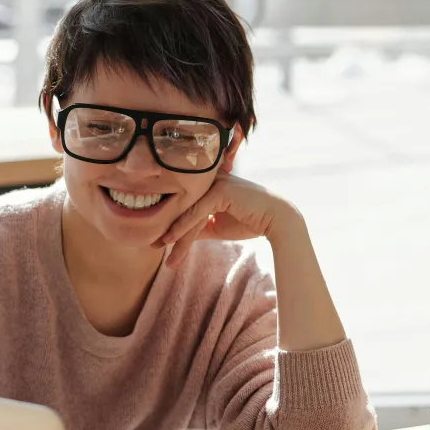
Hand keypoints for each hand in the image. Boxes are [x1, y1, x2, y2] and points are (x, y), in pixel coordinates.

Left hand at [155, 173, 305, 267]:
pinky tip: (173, 241)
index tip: (158, 240)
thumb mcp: (217, 226)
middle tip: (152, 245)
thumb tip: (178, 238)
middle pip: (184, 207)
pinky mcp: (220, 190)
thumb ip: (199, 227)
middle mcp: (209, 179)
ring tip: (163, 250)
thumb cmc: (250, 221)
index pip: (185, 204)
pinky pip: (197, 211)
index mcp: (208, 184)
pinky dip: (184, 227)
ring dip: (175, 233)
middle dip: (167, 227)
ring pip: (189, 211)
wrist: (277, 220)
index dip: (170, 222)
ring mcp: (214, 182)